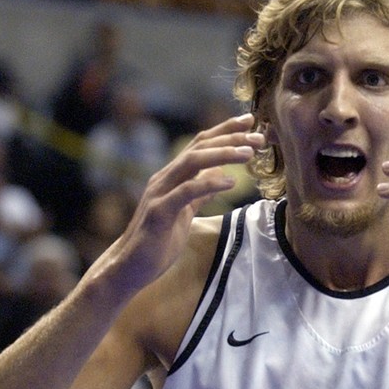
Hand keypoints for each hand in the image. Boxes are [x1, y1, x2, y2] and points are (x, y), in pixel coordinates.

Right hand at [100, 113, 262, 296]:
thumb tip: (220, 177)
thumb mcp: (184, 213)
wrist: (130, 267)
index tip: (249, 122)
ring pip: (192, 162)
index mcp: (172, 177)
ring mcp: (160, 192)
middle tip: (258, 136)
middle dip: (230, 138)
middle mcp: (165, 178)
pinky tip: (231, 183)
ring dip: (223, 154)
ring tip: (248, 153)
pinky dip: (209, 184)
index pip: (200, 145)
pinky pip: (187, 192)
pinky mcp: (159, 212)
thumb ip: (199, 193)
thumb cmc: (157, 241)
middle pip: (199, 147)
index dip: (225, 131)